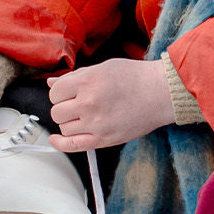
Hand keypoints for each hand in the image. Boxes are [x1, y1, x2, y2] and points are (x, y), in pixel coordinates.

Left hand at [49, 57, 175, 152]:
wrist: (161, 93)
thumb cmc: (136, 78)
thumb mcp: (103, 68)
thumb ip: (75, 76)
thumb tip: (52, 82)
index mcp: (87, 81)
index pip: (55, 92)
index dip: (60, 92)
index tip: (68, 93)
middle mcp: (88, 102)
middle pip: (57, 111)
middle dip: (64, 107)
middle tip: (77, 104)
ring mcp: (95, 123)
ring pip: (64, 128)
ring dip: (70, 122)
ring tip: (84, 116)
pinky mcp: (104, 139)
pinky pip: (73, 145)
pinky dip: (60, 144)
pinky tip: (56, 139)